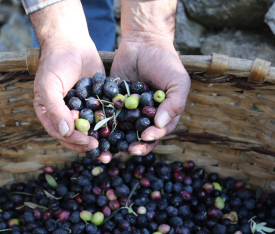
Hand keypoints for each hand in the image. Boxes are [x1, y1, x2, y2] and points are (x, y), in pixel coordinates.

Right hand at [30, 0, 104, 157]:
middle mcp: (65, 115)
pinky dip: (111, 124)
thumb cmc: (55, 63)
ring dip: (101, 141)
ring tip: (113, 151)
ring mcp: (82, 110)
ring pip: (91, 130)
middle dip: (88, 145)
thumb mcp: (49, 85)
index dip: (73, 141)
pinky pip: (103, 116)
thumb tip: (65, 132)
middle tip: (102, 151)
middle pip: (77, 136)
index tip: (87, 143)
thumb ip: (54, 109)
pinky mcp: (97, 102)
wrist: (71, 42)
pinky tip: (122, 132)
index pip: (60, 134)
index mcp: (50, 115)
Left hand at [110, 39, 189, 155]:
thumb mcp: (177, 82)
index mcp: (162, 115)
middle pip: (139, 137)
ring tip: (111, 148)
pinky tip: (97, 131)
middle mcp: (144, 116)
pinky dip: (103, 125)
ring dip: (117, 142)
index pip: (158, 132)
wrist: (143, 41)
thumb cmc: (165, 62)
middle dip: (135, 145)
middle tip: (128, 149)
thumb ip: (174, 104)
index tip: (145, 137)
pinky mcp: (112, 102)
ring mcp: (127, 110)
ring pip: (122, 131)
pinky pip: (107, 116)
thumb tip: (160, 124)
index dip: (152, 138)